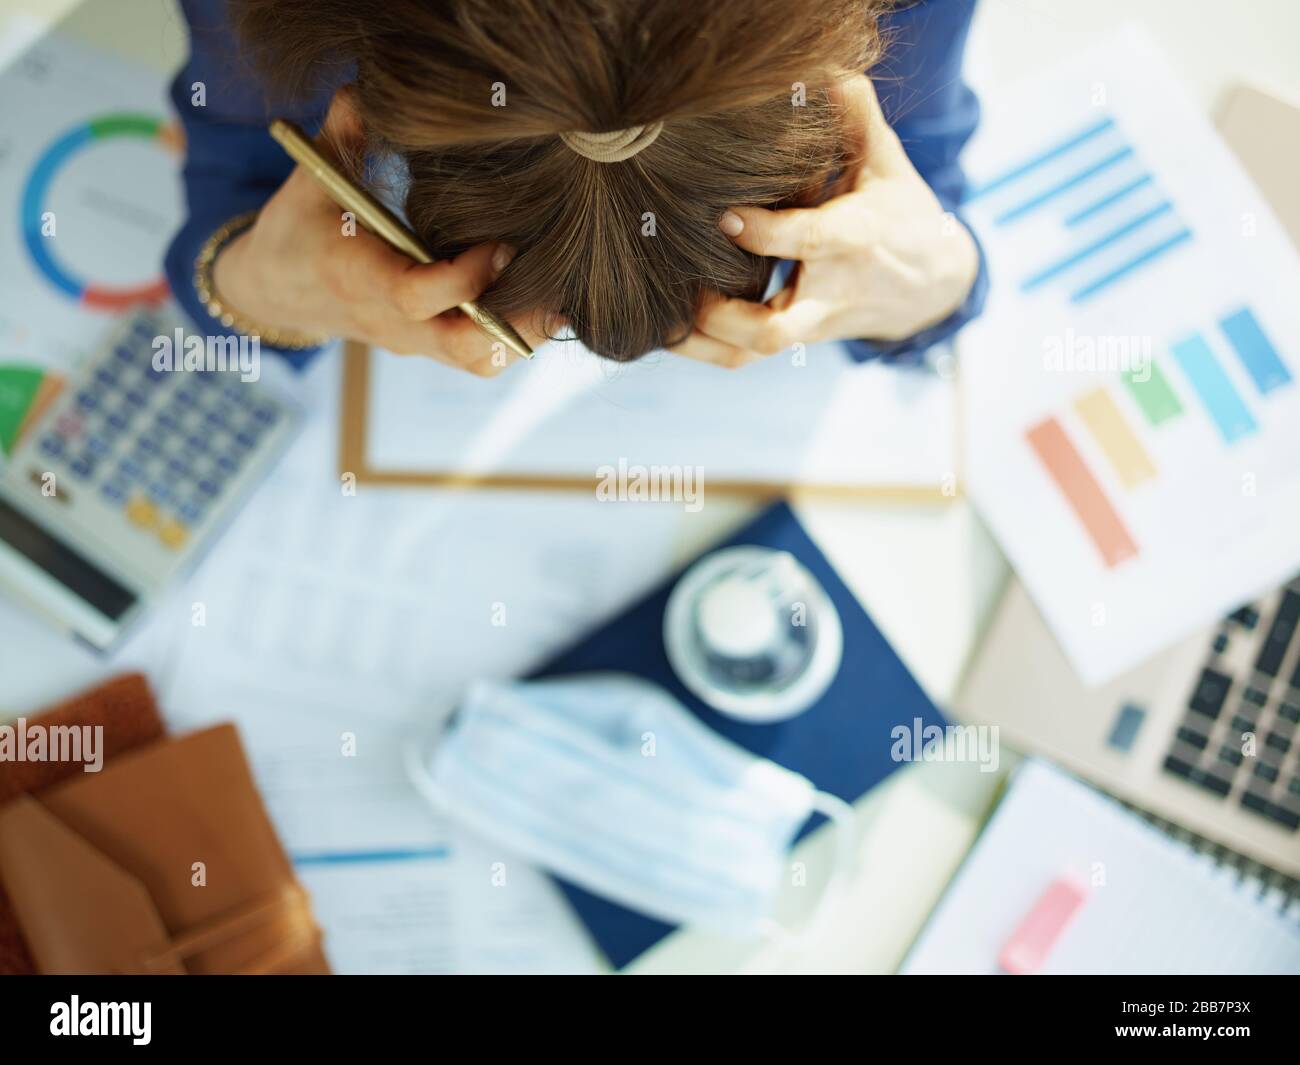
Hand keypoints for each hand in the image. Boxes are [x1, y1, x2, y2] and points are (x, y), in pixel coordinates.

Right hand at [213, 88, 544, 376]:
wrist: (277, 289)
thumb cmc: (299, 227)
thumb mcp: (312, 176)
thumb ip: (344, 133)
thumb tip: (365, 86)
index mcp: (359, 279)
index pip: (419, 296)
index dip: (467, 278)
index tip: (503, 243)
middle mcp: (390, 321)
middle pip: (460, 345)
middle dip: (514, 321)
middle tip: (554, 285)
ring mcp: (411, 341)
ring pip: (477, 360)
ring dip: (522, 334)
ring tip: (560, 298)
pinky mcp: (427, 346)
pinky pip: (477, 357)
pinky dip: (514, 337)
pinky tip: (542, 304)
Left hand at [672, 76, 978, 368]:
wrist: (931, 286)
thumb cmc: (901, 214)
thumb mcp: (888, 165)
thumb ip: (858, 121)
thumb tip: (831, 73)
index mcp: (853, 241)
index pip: (807, 242)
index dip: (762, 234)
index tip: (721, 216)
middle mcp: (829, 293)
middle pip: (775, 331)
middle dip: (722, 316)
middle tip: (686, 285)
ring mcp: (811, 324)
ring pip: (752, 353)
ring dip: (702, 344)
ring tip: (664, 314)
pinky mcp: (796, 338)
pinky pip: (745, 355)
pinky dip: (705, 346)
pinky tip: (670, 323)